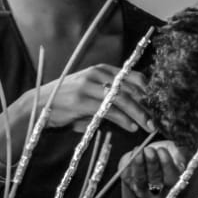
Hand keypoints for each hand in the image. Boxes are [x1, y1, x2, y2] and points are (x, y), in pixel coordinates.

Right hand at [26, 65, 152, 133]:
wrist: (37, 105)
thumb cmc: (68, 102)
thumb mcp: (92, 94)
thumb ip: (112, 98)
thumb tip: (139, 109)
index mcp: (103, 70)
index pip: (134, 77)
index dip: (149, 92)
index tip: (160, 106)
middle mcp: (97, 74)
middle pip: (131, 88)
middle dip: (147, 106)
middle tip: (158, 120)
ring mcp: (88, 86)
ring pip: (122, 99)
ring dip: (138, 114)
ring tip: (148, 126)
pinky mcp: (80, 101)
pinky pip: (107, 110)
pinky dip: (122, 119)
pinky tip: (130, 127)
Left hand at [120, 140, 187, 197]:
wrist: (149, 159)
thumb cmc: (166, 155)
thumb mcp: (176, 152)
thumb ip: (180, 154)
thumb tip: (179, 159)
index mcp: (174, 185)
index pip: (171, 178)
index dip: (166, 164)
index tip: (162, 150)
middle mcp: (158, 193)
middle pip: (155, 180)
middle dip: (152, 163)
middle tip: (149, 150)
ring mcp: (142, 191)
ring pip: (140, 179)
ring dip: (139, 164)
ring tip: (139, 150)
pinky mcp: (129, 185)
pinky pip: (127, 176)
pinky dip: (129, 164)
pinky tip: (134, 152)